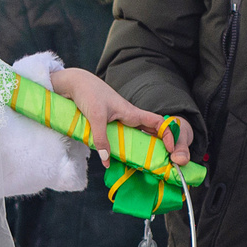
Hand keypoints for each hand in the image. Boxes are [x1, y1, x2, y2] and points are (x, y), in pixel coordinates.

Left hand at [47, 68, 192, 164]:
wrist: (75, 83)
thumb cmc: (89, 94)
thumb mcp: (96, 117)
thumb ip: (101, 138)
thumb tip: (107, 160)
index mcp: (131, 113)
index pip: (157, 122)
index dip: (168, 134)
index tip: (171, 149)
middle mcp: (128, 116)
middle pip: (149, 131)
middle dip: (157, 145)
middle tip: (161, 162)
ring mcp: (119, 119)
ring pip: (135, 135)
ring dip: (140, 147)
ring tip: (144, 163)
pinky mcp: (109, 122)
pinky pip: (121, 136)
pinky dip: (123, 146)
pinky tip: (120, 157)